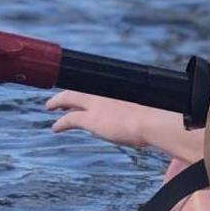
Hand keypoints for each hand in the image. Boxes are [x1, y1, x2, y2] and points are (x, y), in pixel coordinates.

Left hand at [46, 91, 174, 150]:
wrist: (151, 120)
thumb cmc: (157, 114)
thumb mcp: (150, 104)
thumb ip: (142, 105)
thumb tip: (149, 112)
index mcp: (118, 85)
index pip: (97, 83)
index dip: (88, 87)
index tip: (84, 90)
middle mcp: (104, 91)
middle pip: (79, 88)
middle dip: (67, 93)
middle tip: (59, 98)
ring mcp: (96, 104)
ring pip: (69, 99)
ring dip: (58, 103)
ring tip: (51, 107)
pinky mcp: (90, 119)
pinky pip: (69, 120)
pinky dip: (60, 123)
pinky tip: (55, 128)